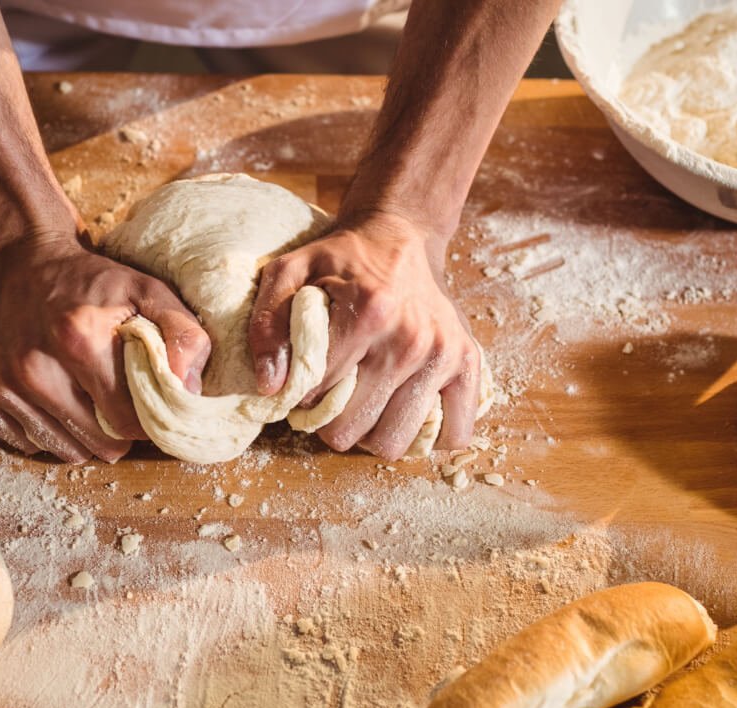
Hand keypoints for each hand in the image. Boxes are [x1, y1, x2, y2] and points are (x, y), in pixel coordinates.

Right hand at [0, 231, 210, 462]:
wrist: (23, 259)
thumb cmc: (92, 282)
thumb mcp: (148, 291)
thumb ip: (183, 334)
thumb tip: (190, 389)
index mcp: (77, 339)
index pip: (124, 421)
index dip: (143, 424)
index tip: (146, 408)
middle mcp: (31, 365)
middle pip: (92, 443)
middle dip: (113, 433)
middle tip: (117, 405)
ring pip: (58, 449)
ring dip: (79, 436)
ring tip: (85, 400)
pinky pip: (23, 442)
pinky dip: (43, 431)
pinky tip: (53, 399)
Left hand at [248, 212, 482, 459]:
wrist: (402, 236)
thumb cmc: (342, 258)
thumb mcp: (291, 272)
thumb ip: (269, 325)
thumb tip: (272, 385)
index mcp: (369, 312)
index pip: (316, 394)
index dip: (300, 394)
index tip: (305, 378)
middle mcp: (411, 338)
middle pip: (351, 430)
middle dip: (331, 419)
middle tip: (332, 393)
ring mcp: (444, 354)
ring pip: (392, 443)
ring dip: (371, 432)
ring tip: (365, 402)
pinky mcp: (467, 364)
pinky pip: (453, 436)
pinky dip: (425, 437)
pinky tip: (403, 410)